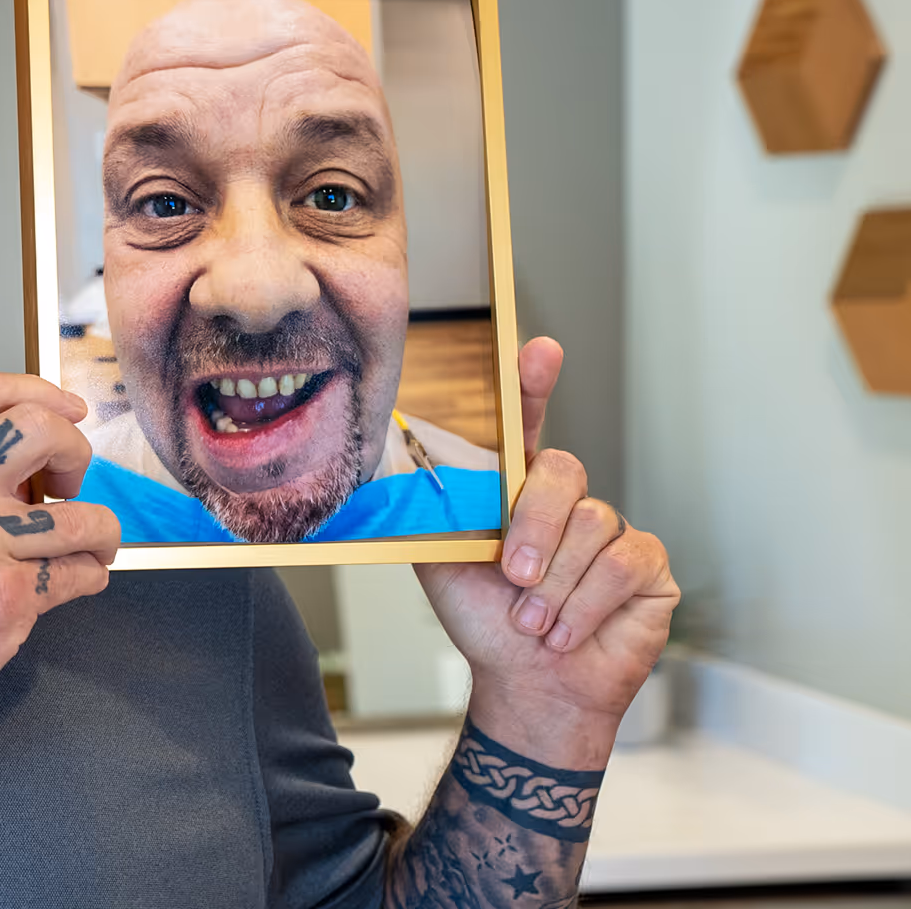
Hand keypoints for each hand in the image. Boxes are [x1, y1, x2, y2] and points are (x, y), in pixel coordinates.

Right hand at [0, 371, 121, 770]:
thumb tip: (23, 464)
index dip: (41, 393)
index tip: (69, 412)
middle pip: (42, 430)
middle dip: (76, 449)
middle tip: (72, 481)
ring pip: (81, 516)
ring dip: (100, 531)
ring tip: (90, 546)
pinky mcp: (7, 599)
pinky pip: (79, 574)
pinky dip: (90, 576)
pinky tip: (76, 581)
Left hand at [415, 338, 678, 765]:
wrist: (526, 685)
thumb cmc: (484, 620)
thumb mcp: (441, 560)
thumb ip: (429, 512)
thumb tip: (386, 469)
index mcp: (517, 490)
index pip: (528, 425)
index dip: (534, 385)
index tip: (540, 350)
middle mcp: (569, 501)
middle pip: (564, 474)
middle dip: (534, 529)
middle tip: (513, 578)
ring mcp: (613, 530)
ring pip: (593, 527)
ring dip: (554, 586)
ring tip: (534, 622)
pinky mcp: (649, 566)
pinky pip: (623, 564)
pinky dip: (586, 603)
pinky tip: (568, 631)